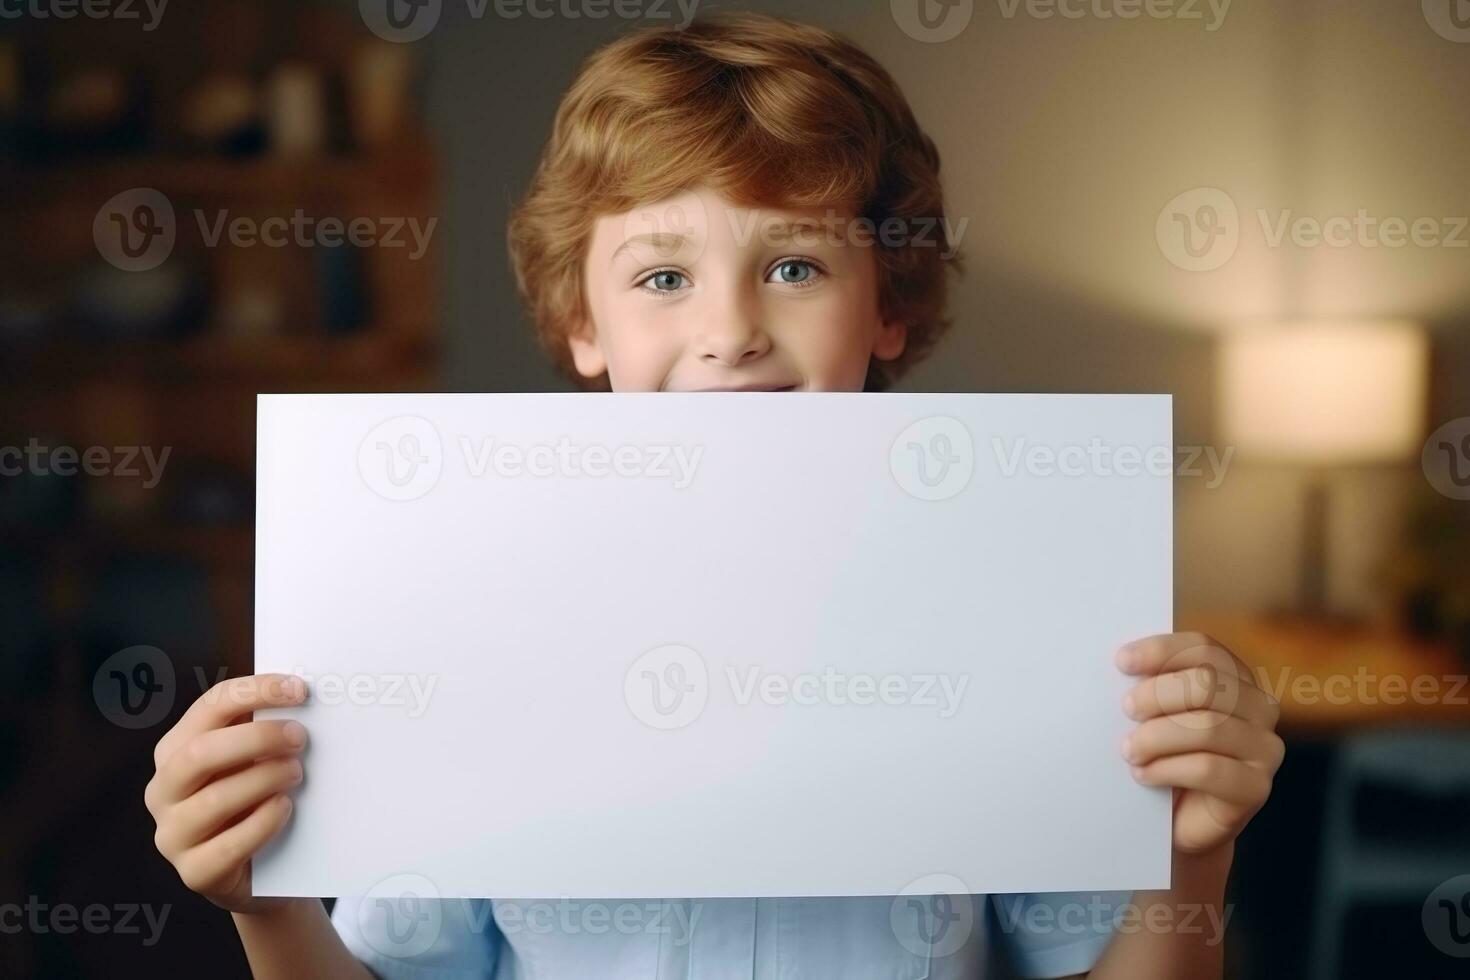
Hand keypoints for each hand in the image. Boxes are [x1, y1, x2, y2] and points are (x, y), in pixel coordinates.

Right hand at [145, 674, 308, 912]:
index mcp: (175, 750)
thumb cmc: (256, 802)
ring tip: (298, 773)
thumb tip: (301, 697)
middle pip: (200, 752)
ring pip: (215, 799)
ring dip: (264, 779)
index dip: (254, 692)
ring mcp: (173, 834)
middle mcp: (163, 790)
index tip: (299, 689)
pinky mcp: (193, 873)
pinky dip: (263, 822)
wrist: (261, 874)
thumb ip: (263, 732)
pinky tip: (285, 808)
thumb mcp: (254, 761)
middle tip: (300, 738)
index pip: (209, 707)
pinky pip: (228, 845)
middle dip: (257, 738)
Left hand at [1116, 632, 1283, 855]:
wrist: (1176, 819)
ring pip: (1208, 727)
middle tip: (1125, 710)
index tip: (1122, 662)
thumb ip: (1150, 686)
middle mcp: (1260, 707)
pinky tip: (1143, 774)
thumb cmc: (1163, 755)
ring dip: (1156, 736)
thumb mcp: (1155, 714)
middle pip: (1206, 684)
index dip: (1161, 651)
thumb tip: (1122, 664)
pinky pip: (1208, 769)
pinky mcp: (1256, 788)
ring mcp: (1264, 749)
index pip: (1204, 648)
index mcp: (1236, 678)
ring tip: (1129, 749)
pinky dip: (1166, 769)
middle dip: (1156, 694)